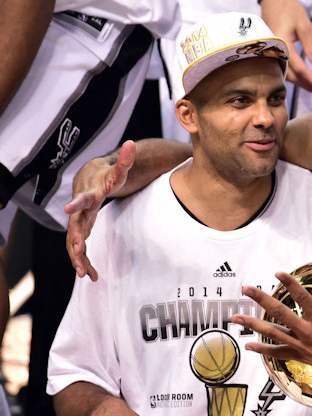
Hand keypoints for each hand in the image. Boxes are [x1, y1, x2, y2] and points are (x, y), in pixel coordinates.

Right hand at [64, 141, 134, 280]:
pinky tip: (92, 276)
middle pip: (74, 226)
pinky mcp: (82, 230)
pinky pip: (80, 248)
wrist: (91, 178)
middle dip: (75, 240)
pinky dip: (84, 261)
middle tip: (79, 254)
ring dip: (78, 258)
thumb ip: (126, 159)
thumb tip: (133, 143)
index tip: (70, 208)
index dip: (77, 202)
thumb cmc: (107, 175)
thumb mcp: (119, 169)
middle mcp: (80, 210)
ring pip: (74, 242)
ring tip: (86, 274)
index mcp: (90, 194)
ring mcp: (79, 221)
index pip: (82, 198)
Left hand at [231, 272, 311, 397]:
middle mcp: (309, 332)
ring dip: (253, 324)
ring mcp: (303, 346)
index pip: (303, 298)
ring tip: (235, 316)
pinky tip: (249, 345)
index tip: (278, 273)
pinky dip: (263, 349)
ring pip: (273, 333)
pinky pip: (279, 353)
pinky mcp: (302, 357)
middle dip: (261, 299)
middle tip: (246, 289)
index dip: (290, 284)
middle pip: (280, 313)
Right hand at [260, 0, 311, 93]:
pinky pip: (281, 67)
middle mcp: (274, 51)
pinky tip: (301, 78)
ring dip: (299, 81)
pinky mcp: (270, 51)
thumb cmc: (290, 10)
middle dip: (305, 84)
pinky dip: (292, 74)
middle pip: (290, 74)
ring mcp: (270, 52)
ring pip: (284, 73)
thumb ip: (311, 47)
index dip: (310, 79)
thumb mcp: (304, 26)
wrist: (273, 0)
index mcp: (283, 45)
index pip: (298, 68)